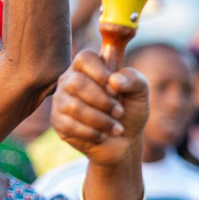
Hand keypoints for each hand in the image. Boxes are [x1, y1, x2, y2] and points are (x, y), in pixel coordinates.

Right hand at [50, 49, 147, 166]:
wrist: (124, 141)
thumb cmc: (130, 110)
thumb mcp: (140, 93)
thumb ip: (133, 80)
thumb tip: (114, 80)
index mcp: (89, 67)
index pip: (85, 58)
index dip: (99, 71)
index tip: (114, 87)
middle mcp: (70, 80)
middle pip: (77, 82)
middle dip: (103, 101)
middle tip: (119, 112)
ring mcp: (61, 100)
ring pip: (74, 106)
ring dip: (100, 120)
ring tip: (116, 128)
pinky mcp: (58, 121)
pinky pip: (69, 125)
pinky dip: (91, 133)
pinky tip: (101, 135)